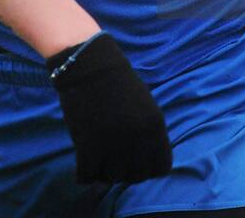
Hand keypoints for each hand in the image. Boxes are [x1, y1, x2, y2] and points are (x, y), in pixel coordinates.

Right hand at [47, 33, 172, 184]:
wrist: (90, 66)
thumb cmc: (118, 84)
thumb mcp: (145, 107)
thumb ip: (149, 135)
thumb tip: (146, 163)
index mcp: (156, 127)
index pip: (161, 168)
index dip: (148, 167)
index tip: (136, 160)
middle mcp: (138, 139)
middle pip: (135, 176)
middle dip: (125, 171)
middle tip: (114, 158)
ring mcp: (113, 144)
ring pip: (111, 178)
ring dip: (104, 171)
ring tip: (98, 156)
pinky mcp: (88, 147)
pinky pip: (87, 176)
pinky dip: (84, 173)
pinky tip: (84, 161)